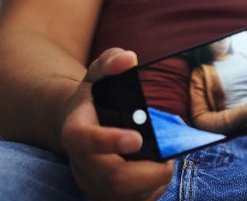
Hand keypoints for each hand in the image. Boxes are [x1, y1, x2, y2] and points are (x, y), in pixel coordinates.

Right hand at [62, 48, 173, 200]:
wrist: (80, 121)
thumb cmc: (96, 94)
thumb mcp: (99, 71)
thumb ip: (111, 62)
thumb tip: (128, 59)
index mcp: (76, 129)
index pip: (84, 140)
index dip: (109, 141)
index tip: (137, 139)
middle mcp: (80, 160)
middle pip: (111, 178)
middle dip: (147, 173)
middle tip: (169, 161)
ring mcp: (90, 180)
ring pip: (121, 196)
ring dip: (151, 185)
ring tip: (166, 167)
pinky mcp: (102, 193)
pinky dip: (148, 194)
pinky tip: (157, 177)